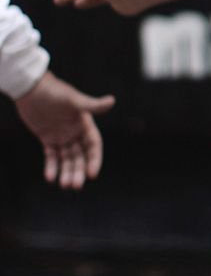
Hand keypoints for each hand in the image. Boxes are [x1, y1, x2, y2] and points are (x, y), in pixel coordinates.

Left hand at [15, 71, 114, 188]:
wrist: (32, 89)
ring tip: (64, 185)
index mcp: (84, 123)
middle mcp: (75, 131)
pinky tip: (49, 176)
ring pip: (67, 159)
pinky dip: (51, 166)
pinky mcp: (47, 138)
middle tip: (74, 186)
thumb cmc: (55, 92)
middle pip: (80, 156)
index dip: (94, 160)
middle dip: (79, 171)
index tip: (92, 174)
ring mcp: (62, 136)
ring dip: (66, 172)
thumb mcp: (73, 100)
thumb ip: (92, 105)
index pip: (93, 145)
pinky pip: (51, 156)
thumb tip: (112, 101)